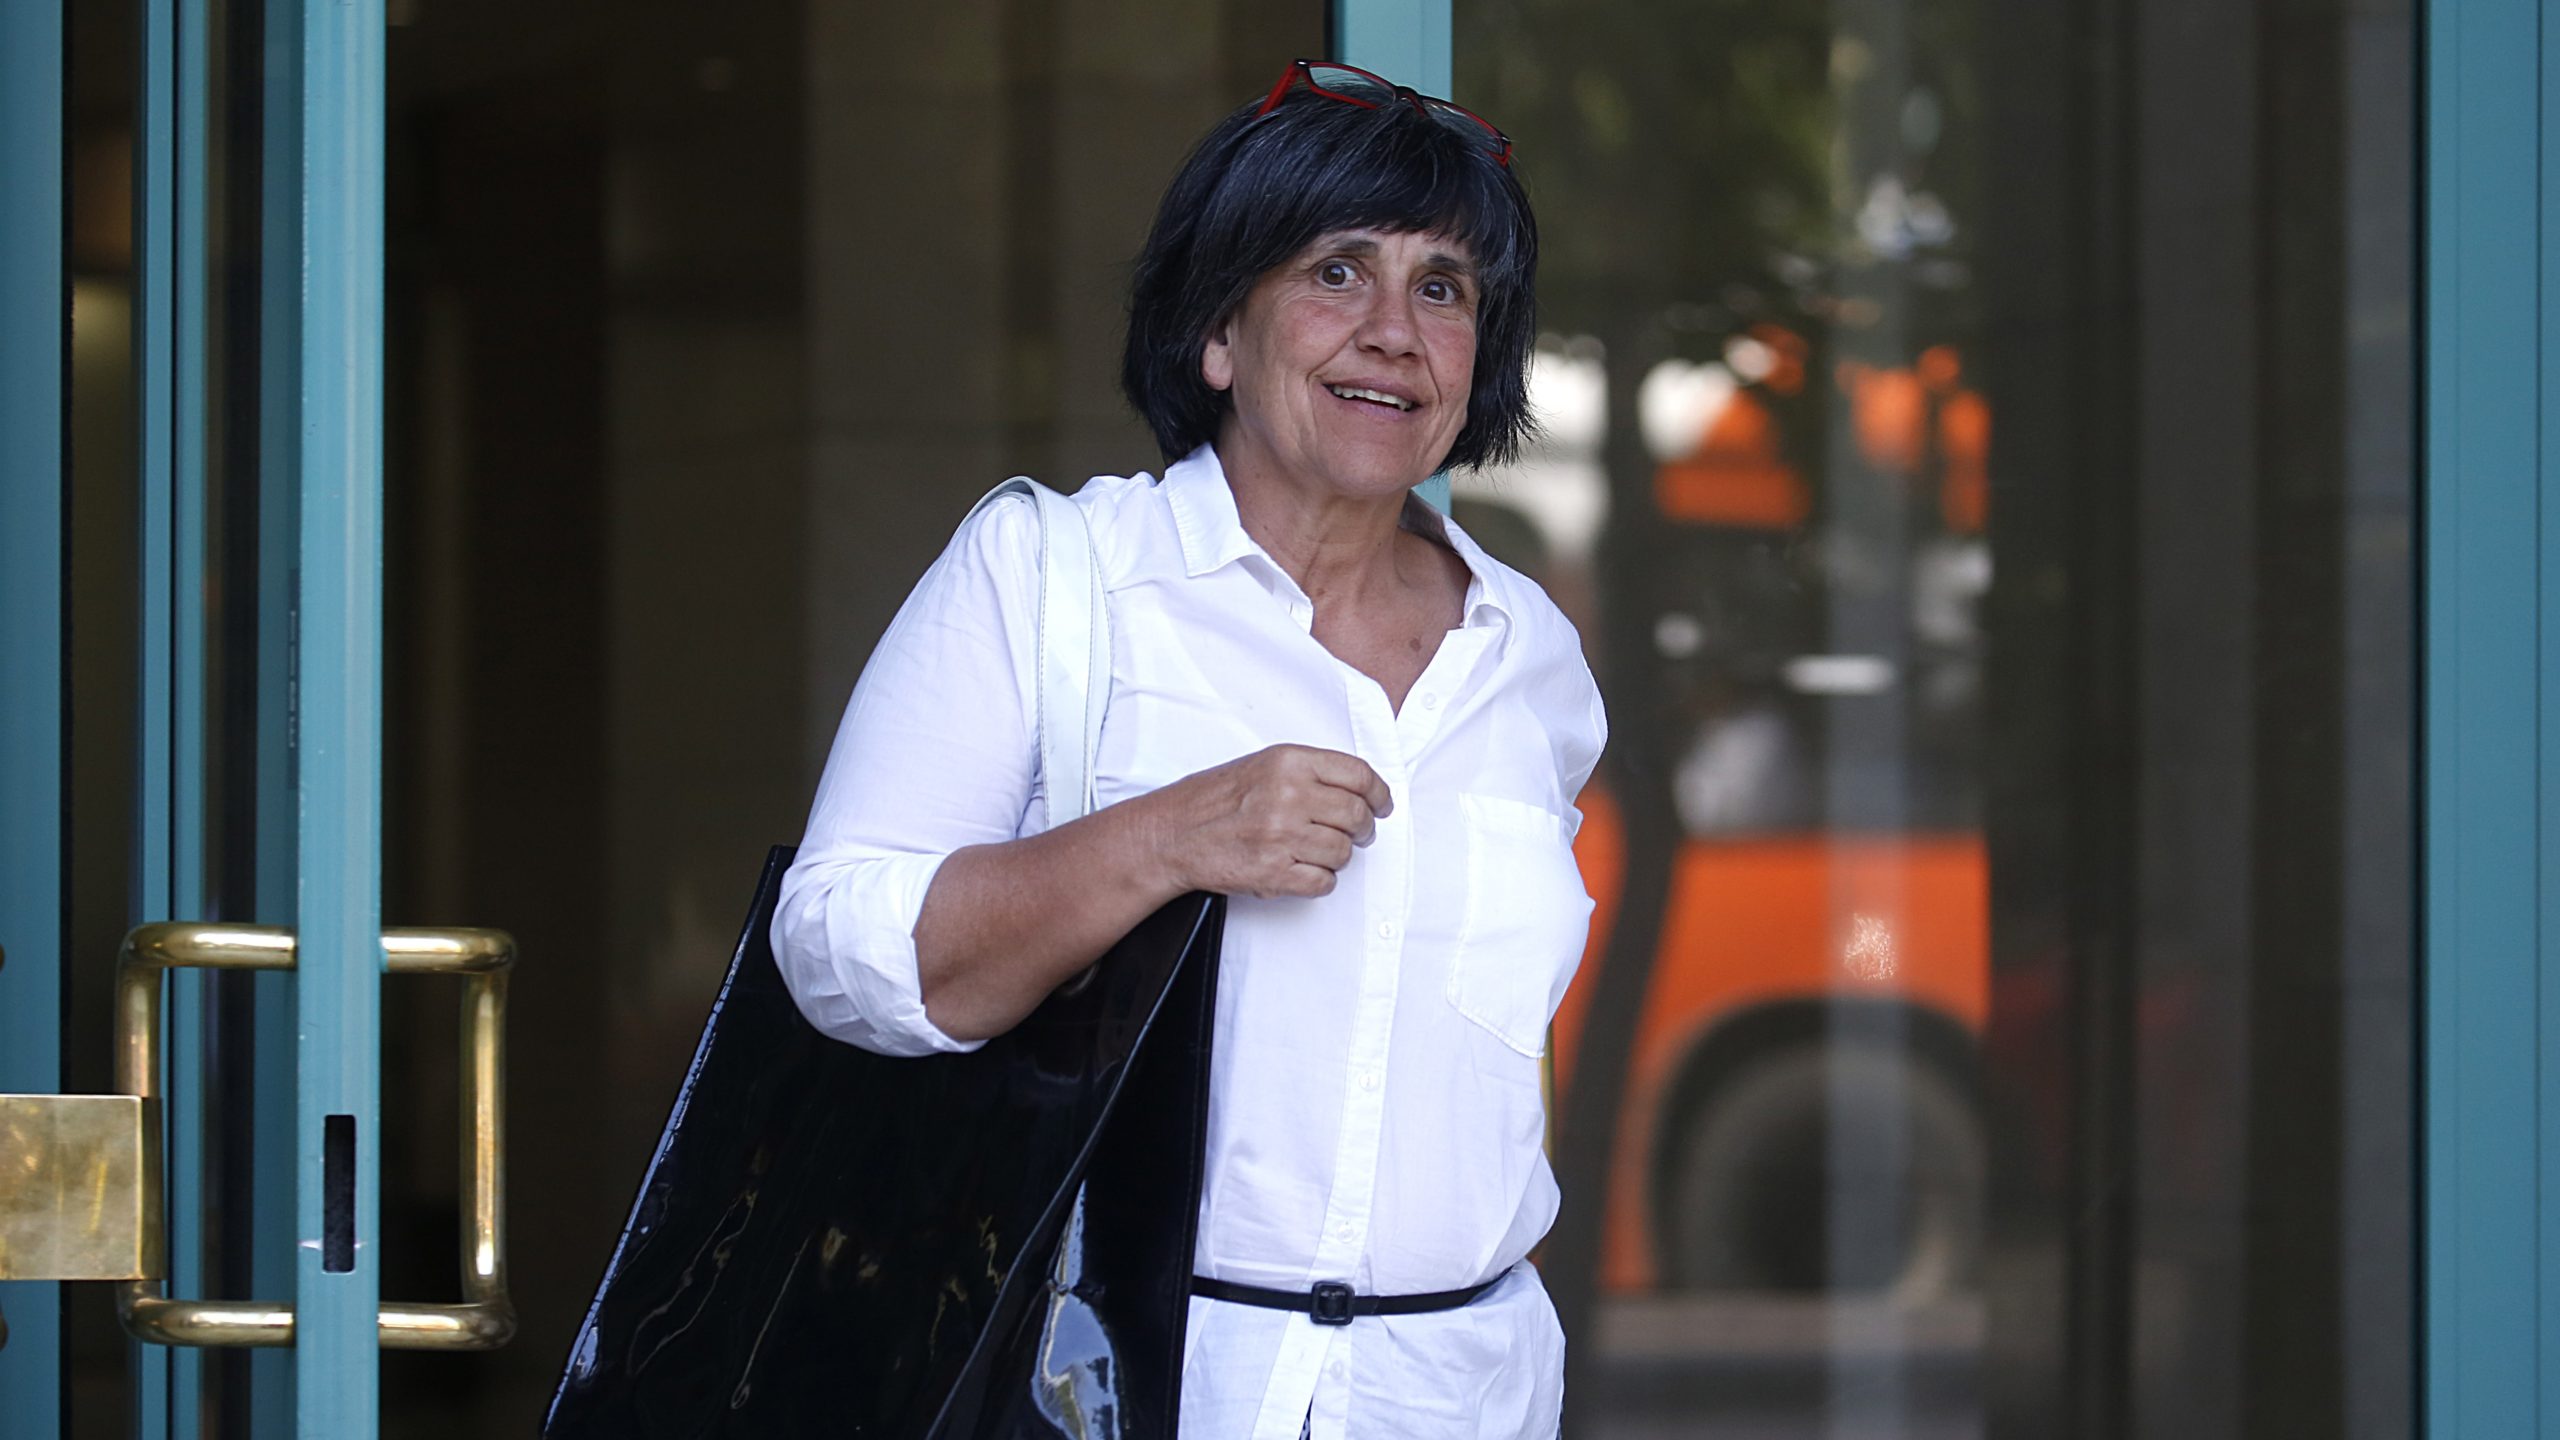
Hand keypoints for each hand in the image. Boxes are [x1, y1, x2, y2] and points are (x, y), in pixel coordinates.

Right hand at [1145, 744, 1393, 898]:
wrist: (1174, 833)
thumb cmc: (1216, 800)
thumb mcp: (1264, 766)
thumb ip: (1311, 772)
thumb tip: (1361, 790)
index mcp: (1288, 762)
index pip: (1358, 775)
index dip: (1379, 794)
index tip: (1382, 804)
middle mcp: (1287, 795)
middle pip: (1357, 816)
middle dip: (1363, 829)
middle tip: (1357, 833)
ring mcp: (1280, 835)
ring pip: (1343, 853)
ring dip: (1336, 856)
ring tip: (1314, 850)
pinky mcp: (1273, 872)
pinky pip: (1323, 882)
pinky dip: (1319, 880)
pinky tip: (1301, 869)